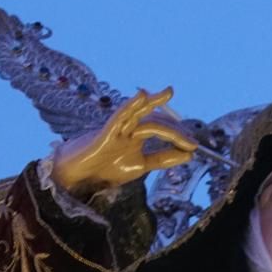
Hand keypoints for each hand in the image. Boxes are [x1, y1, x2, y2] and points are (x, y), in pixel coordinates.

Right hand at [51, 86, 197, 191]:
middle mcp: (129, 129)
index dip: (178, 137)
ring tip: (168, 93)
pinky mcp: (104, 134)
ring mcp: (117, 130)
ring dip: (153, 102)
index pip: (162, 130)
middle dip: (174, 130)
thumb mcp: (141, 166)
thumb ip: (162, 159)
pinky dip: (129, 106)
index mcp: (138, 136)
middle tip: (191, 142)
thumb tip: (189, 155)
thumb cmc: (106, 169)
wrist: (78, 178)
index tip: (194, 146)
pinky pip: (118, 117)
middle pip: (154, 122)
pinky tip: (141, 95)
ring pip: (138, 113)